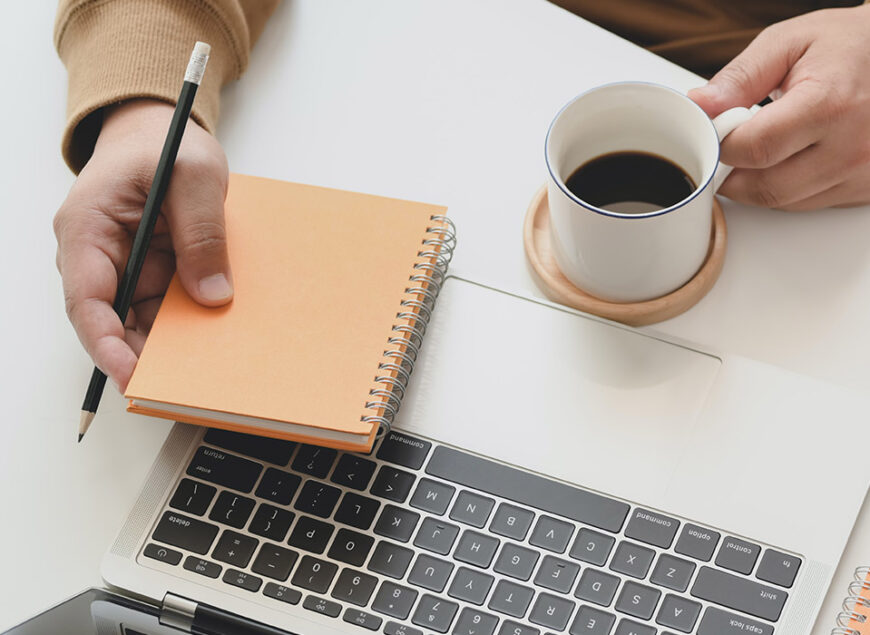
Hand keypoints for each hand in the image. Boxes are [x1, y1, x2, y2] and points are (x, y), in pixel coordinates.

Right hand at [54, 99, 231, 390]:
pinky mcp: (147, 273)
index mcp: (88, 229)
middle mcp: (97, 256)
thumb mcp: (194, 173)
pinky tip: (214, 340)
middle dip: (145, 355)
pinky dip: (185, 326)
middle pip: (113, 322)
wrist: (160, 132)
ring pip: (140, 322)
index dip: (106, 345)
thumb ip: (202, 231)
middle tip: (185, 384)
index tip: (132, 376)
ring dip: (170, 345)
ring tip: (207, 368)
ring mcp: (123, 268)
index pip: (87, 301)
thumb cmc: (166, 142)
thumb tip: (212, 295)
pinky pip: (163, 309)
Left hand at [689, 4, 869, 210]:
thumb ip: (740, 78)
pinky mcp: (866, 189)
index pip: (755, 149)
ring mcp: (863, 173)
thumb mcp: (788, 43)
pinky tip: (793, 157)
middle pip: (766, 188)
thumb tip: (699, 106)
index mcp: (830, 105)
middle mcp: (852, 146)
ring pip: (785, 203)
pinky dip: (789, 187)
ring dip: (759, 183)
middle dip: (734, 174)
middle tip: (730, 148)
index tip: (715, 135)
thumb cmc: (849, 45)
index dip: (723, 146)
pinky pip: (810, 204)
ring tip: (764, 146)